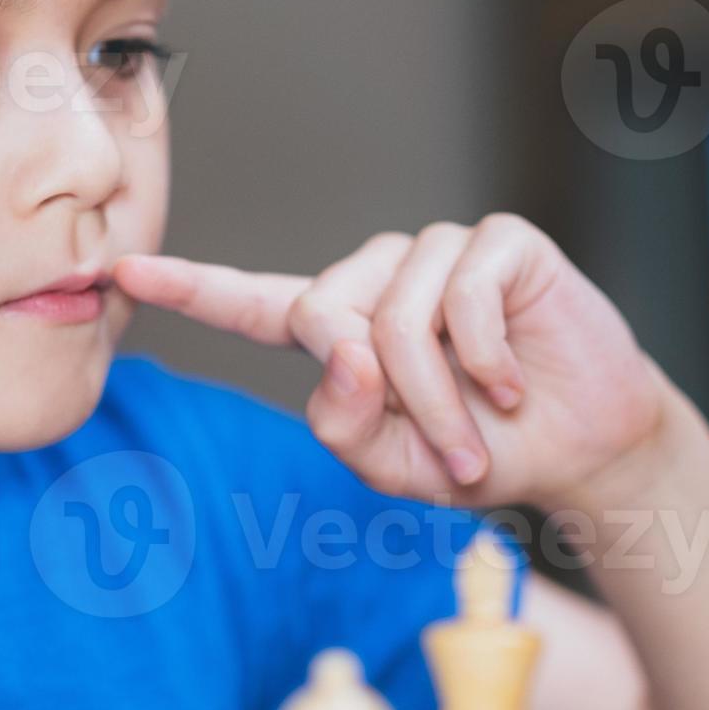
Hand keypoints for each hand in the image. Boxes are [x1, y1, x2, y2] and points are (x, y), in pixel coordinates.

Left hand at [113, 215, 684, 509]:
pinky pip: (462, 290)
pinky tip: (513, 380)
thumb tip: (346, 353)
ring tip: (483, 425)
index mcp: (340, 331)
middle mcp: (380, 280)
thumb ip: (348, 426)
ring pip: (395, 313)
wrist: (586, 448)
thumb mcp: (399, 467)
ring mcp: (439, 252)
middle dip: (385, 401)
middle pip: (326, 316)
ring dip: (441, 396)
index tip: (122, 271)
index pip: (252, 305)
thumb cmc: (486, 452)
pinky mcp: (498, 242)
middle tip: (446, 453)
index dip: (190, 288)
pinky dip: (484, 356)